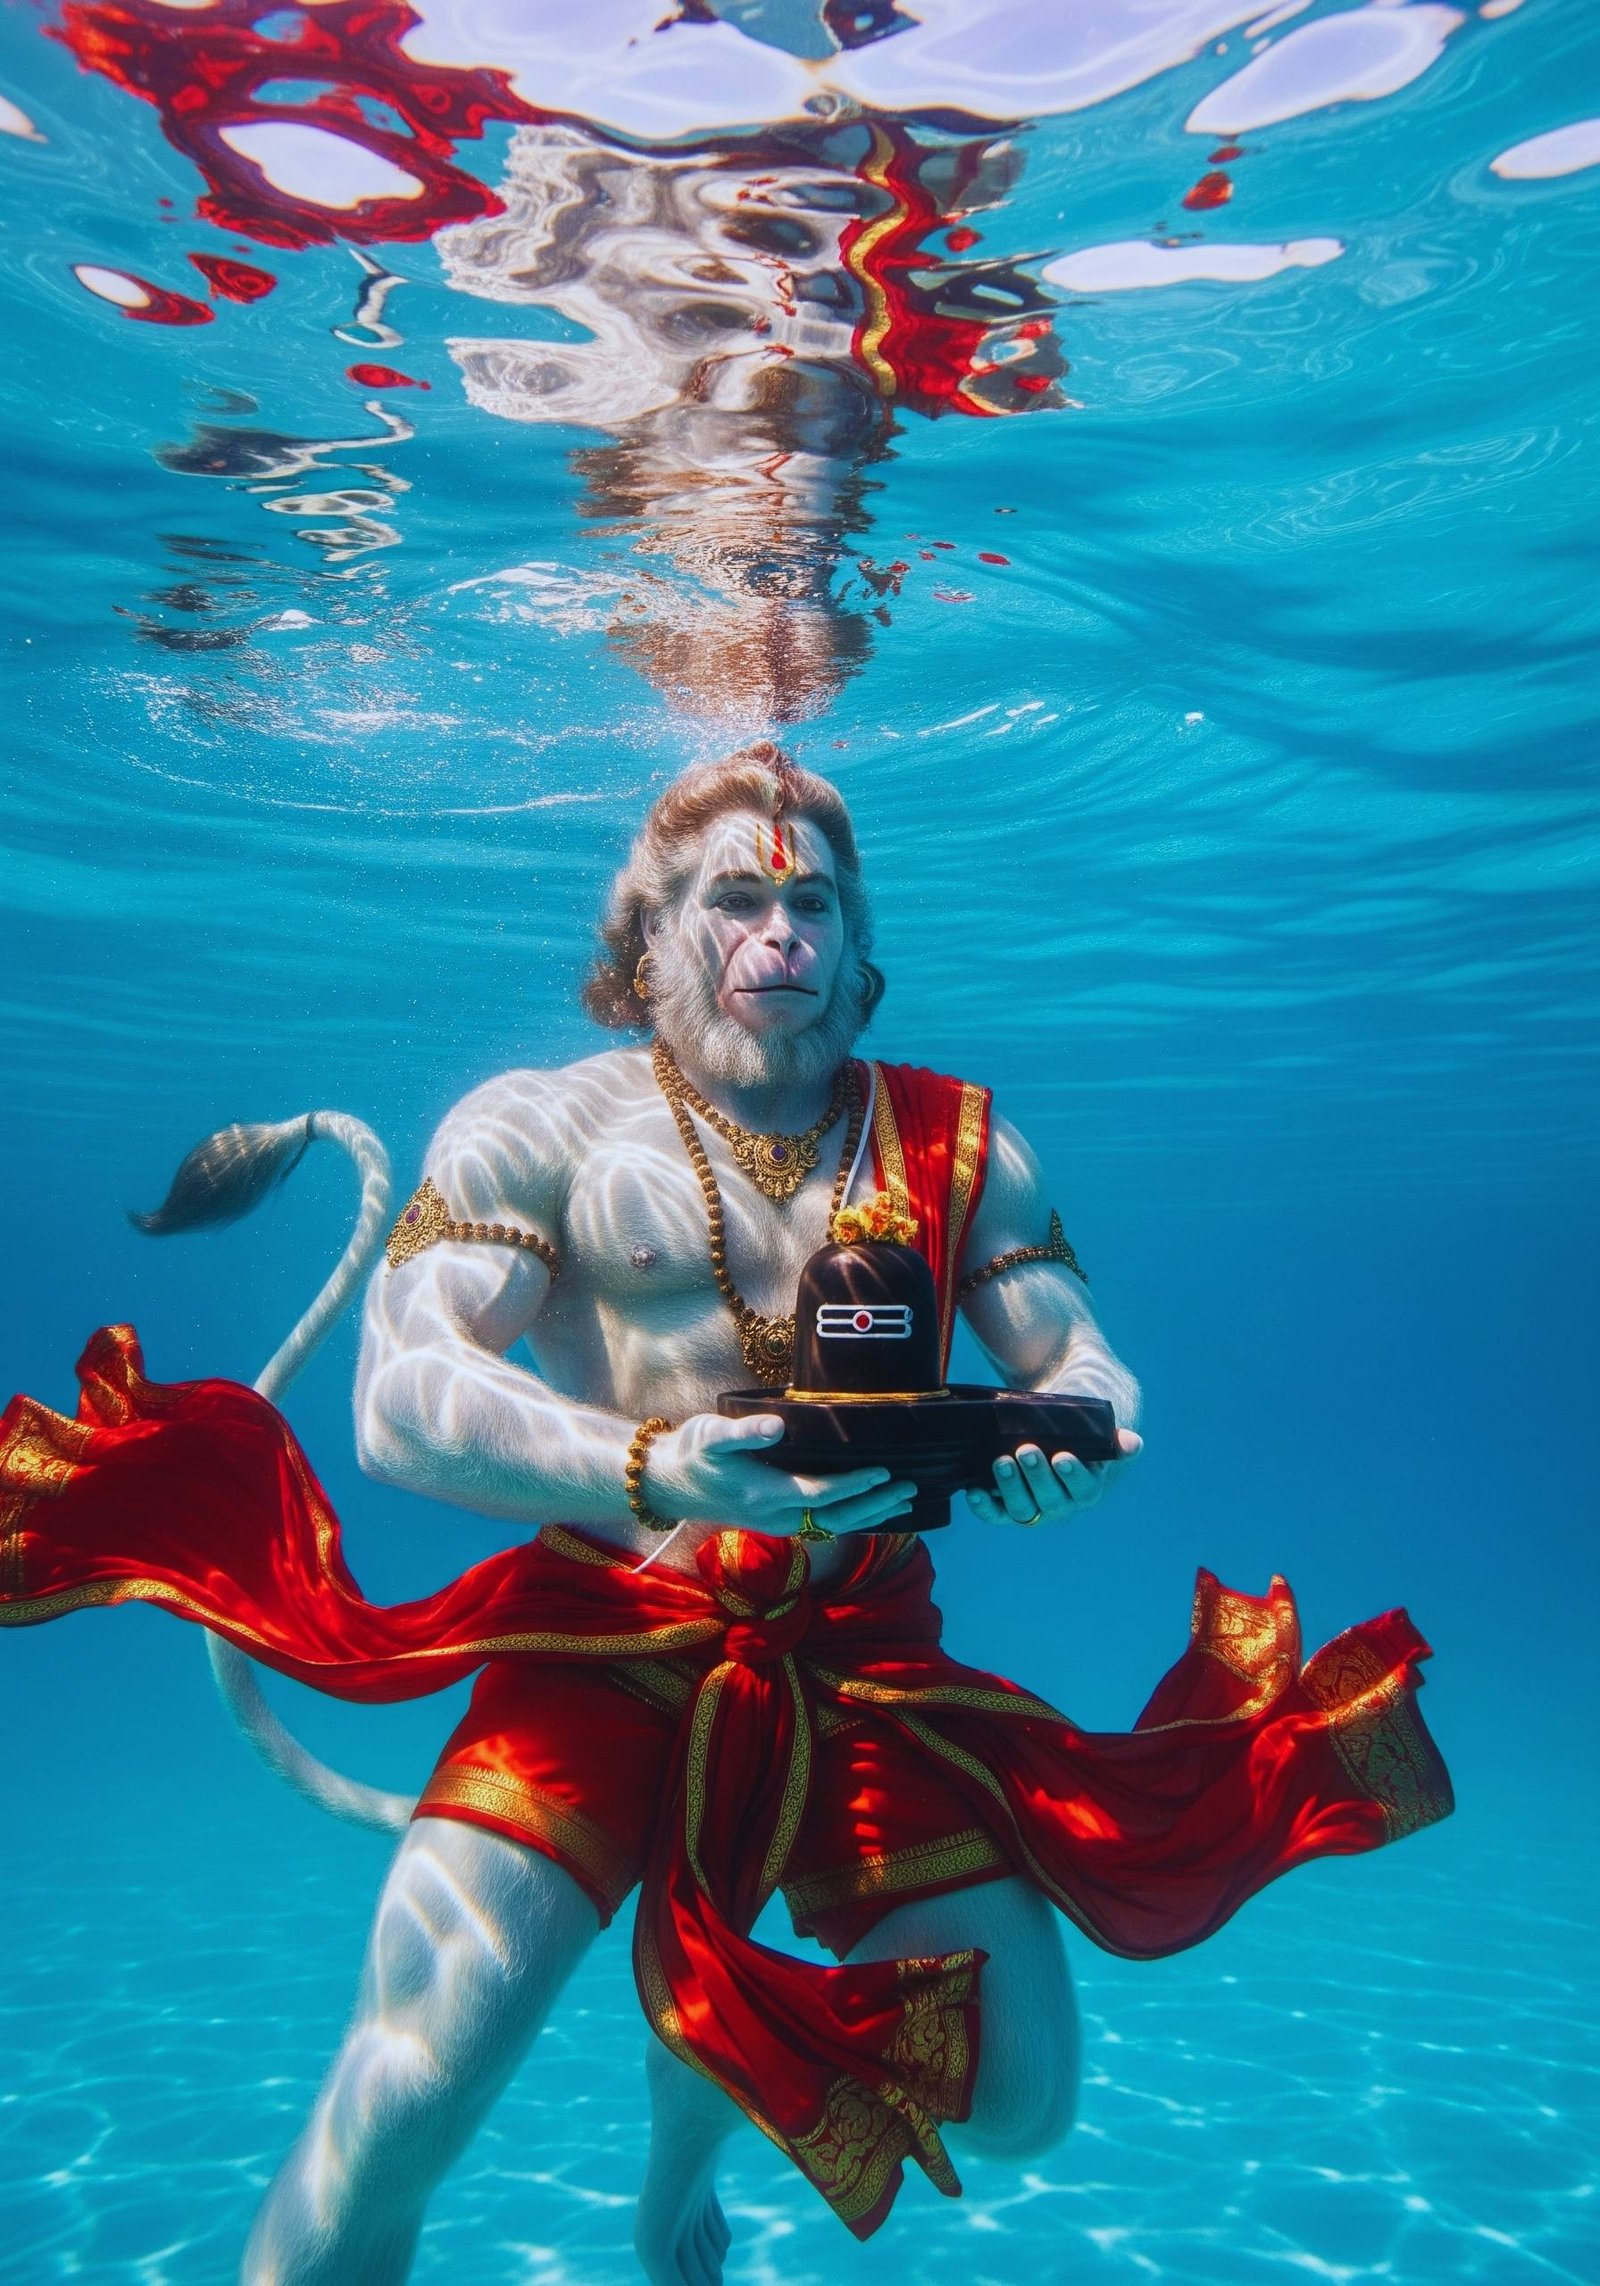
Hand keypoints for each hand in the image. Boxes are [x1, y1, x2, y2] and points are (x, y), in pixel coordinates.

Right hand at [649, 1412, 917, 1536]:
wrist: (671, 1483)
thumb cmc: (692, 1453)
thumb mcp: (710, 1435)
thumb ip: (744, 1432)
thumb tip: (777, 1427)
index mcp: (765, 1494)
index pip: (820, 1492)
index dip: (854, 1484)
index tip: (883, 1471)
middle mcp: (777, 1517)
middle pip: (837, 1516)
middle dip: (876, 1503)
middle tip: (912, 1488)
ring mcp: (780, 1524)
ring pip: (835, 1524)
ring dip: (871, 1514)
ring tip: (906, 1501)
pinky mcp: (780, 1522)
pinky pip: (825, 1523)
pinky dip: (854, 1518)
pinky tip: (874, 1511)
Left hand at [967, 1427, 1141, 1526]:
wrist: (1049, 1428)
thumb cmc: (1075, 1427)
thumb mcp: (1093, 1427)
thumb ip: (1111, 1438)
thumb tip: (1133, 1443)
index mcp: (1086, 1488)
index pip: (1084, 1489)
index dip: (1073, 1475)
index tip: (1063, 1456)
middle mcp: (1061, 1505)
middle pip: (1051, 1500)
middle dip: (1037, 1476)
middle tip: (1026, 1450)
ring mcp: (1032, 1508)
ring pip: (1022, 1509)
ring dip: (1011, 1487)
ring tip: (1001, 1461)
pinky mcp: (1005, 1508)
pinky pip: (995, 1514)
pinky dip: (983, 1507)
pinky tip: (974, 1490)